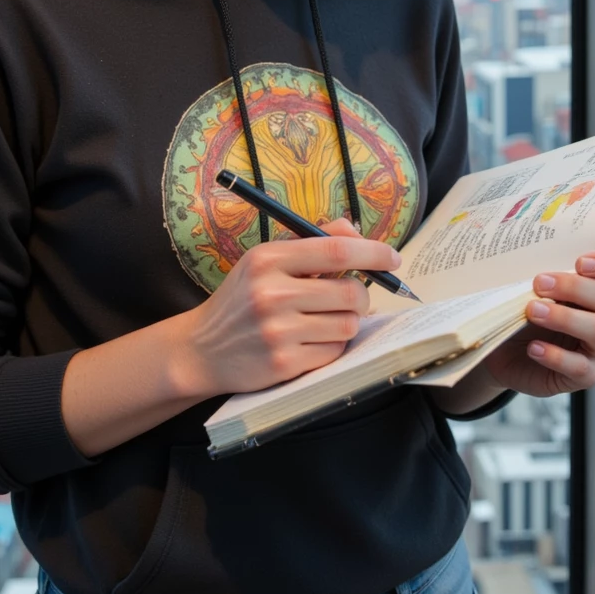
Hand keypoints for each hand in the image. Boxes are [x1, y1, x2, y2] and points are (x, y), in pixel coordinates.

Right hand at [173, 217, 398, 397]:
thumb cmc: (242, 300)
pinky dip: (332, 346)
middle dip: (362, 296)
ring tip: (327, 320)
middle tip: (352, 298)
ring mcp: (278, 331)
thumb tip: (355, 231)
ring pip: (348, 324)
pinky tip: (312, 341)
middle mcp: (272, 293)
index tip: (392, 257)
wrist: (202, 349)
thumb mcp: (264, 261)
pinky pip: (334, 351)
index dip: (372, 252)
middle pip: (350, 292)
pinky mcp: (284, 362)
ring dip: (347, 322)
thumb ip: (310, 242)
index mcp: (268, 259)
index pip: (335, 249)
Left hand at [484, 251, 594, 397]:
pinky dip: (555, 355)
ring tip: (532, 311)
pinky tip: (534, 348)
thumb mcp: (541, 288)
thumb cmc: (531, 313)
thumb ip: (551, 273)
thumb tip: (538, 257)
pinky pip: (579, 366)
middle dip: (572, 287)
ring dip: (563, 317)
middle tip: (540, 283)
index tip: (580, 262)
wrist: (509, 351)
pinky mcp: (587, 376)